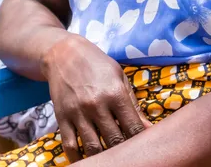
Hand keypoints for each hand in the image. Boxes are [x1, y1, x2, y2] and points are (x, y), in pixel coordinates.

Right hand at [42, 34, 150, 161]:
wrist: (64, 54)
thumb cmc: (97, 64)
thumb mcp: (119, 77)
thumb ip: (133, 105)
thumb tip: (148, 128)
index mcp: (115, 94)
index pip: (133, 127)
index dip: (140, 140)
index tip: (143, 144)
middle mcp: (97, 105)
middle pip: (114, 140)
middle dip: (123, 150)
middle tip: (128, 152)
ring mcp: (78, 113)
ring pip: (93, 147)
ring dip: (104, 157)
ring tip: (110, 157)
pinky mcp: (62, 118)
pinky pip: (70, 145)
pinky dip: (78, 158)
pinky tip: (86, 161)